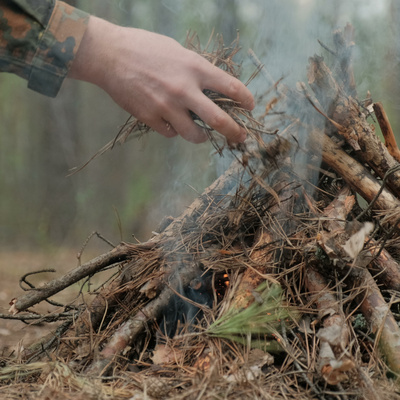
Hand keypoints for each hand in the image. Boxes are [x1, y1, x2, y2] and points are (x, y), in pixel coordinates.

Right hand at [69, 16, 254, 143]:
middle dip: (234, 132)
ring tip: (201, 135)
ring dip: (201, 137)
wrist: (110, 55)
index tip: (250, 106)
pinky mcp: (150, 118)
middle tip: (240, 138)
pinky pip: (170, 133)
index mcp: (195, 68)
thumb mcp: (178, 52)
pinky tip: (169, 122)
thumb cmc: (145, 48)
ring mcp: (167, 106)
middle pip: (219, 120)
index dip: (245, 100)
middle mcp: (184, 89)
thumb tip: (213, 89)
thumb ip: (197, 71)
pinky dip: (173, 131)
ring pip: (194, 135)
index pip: (231, 88)